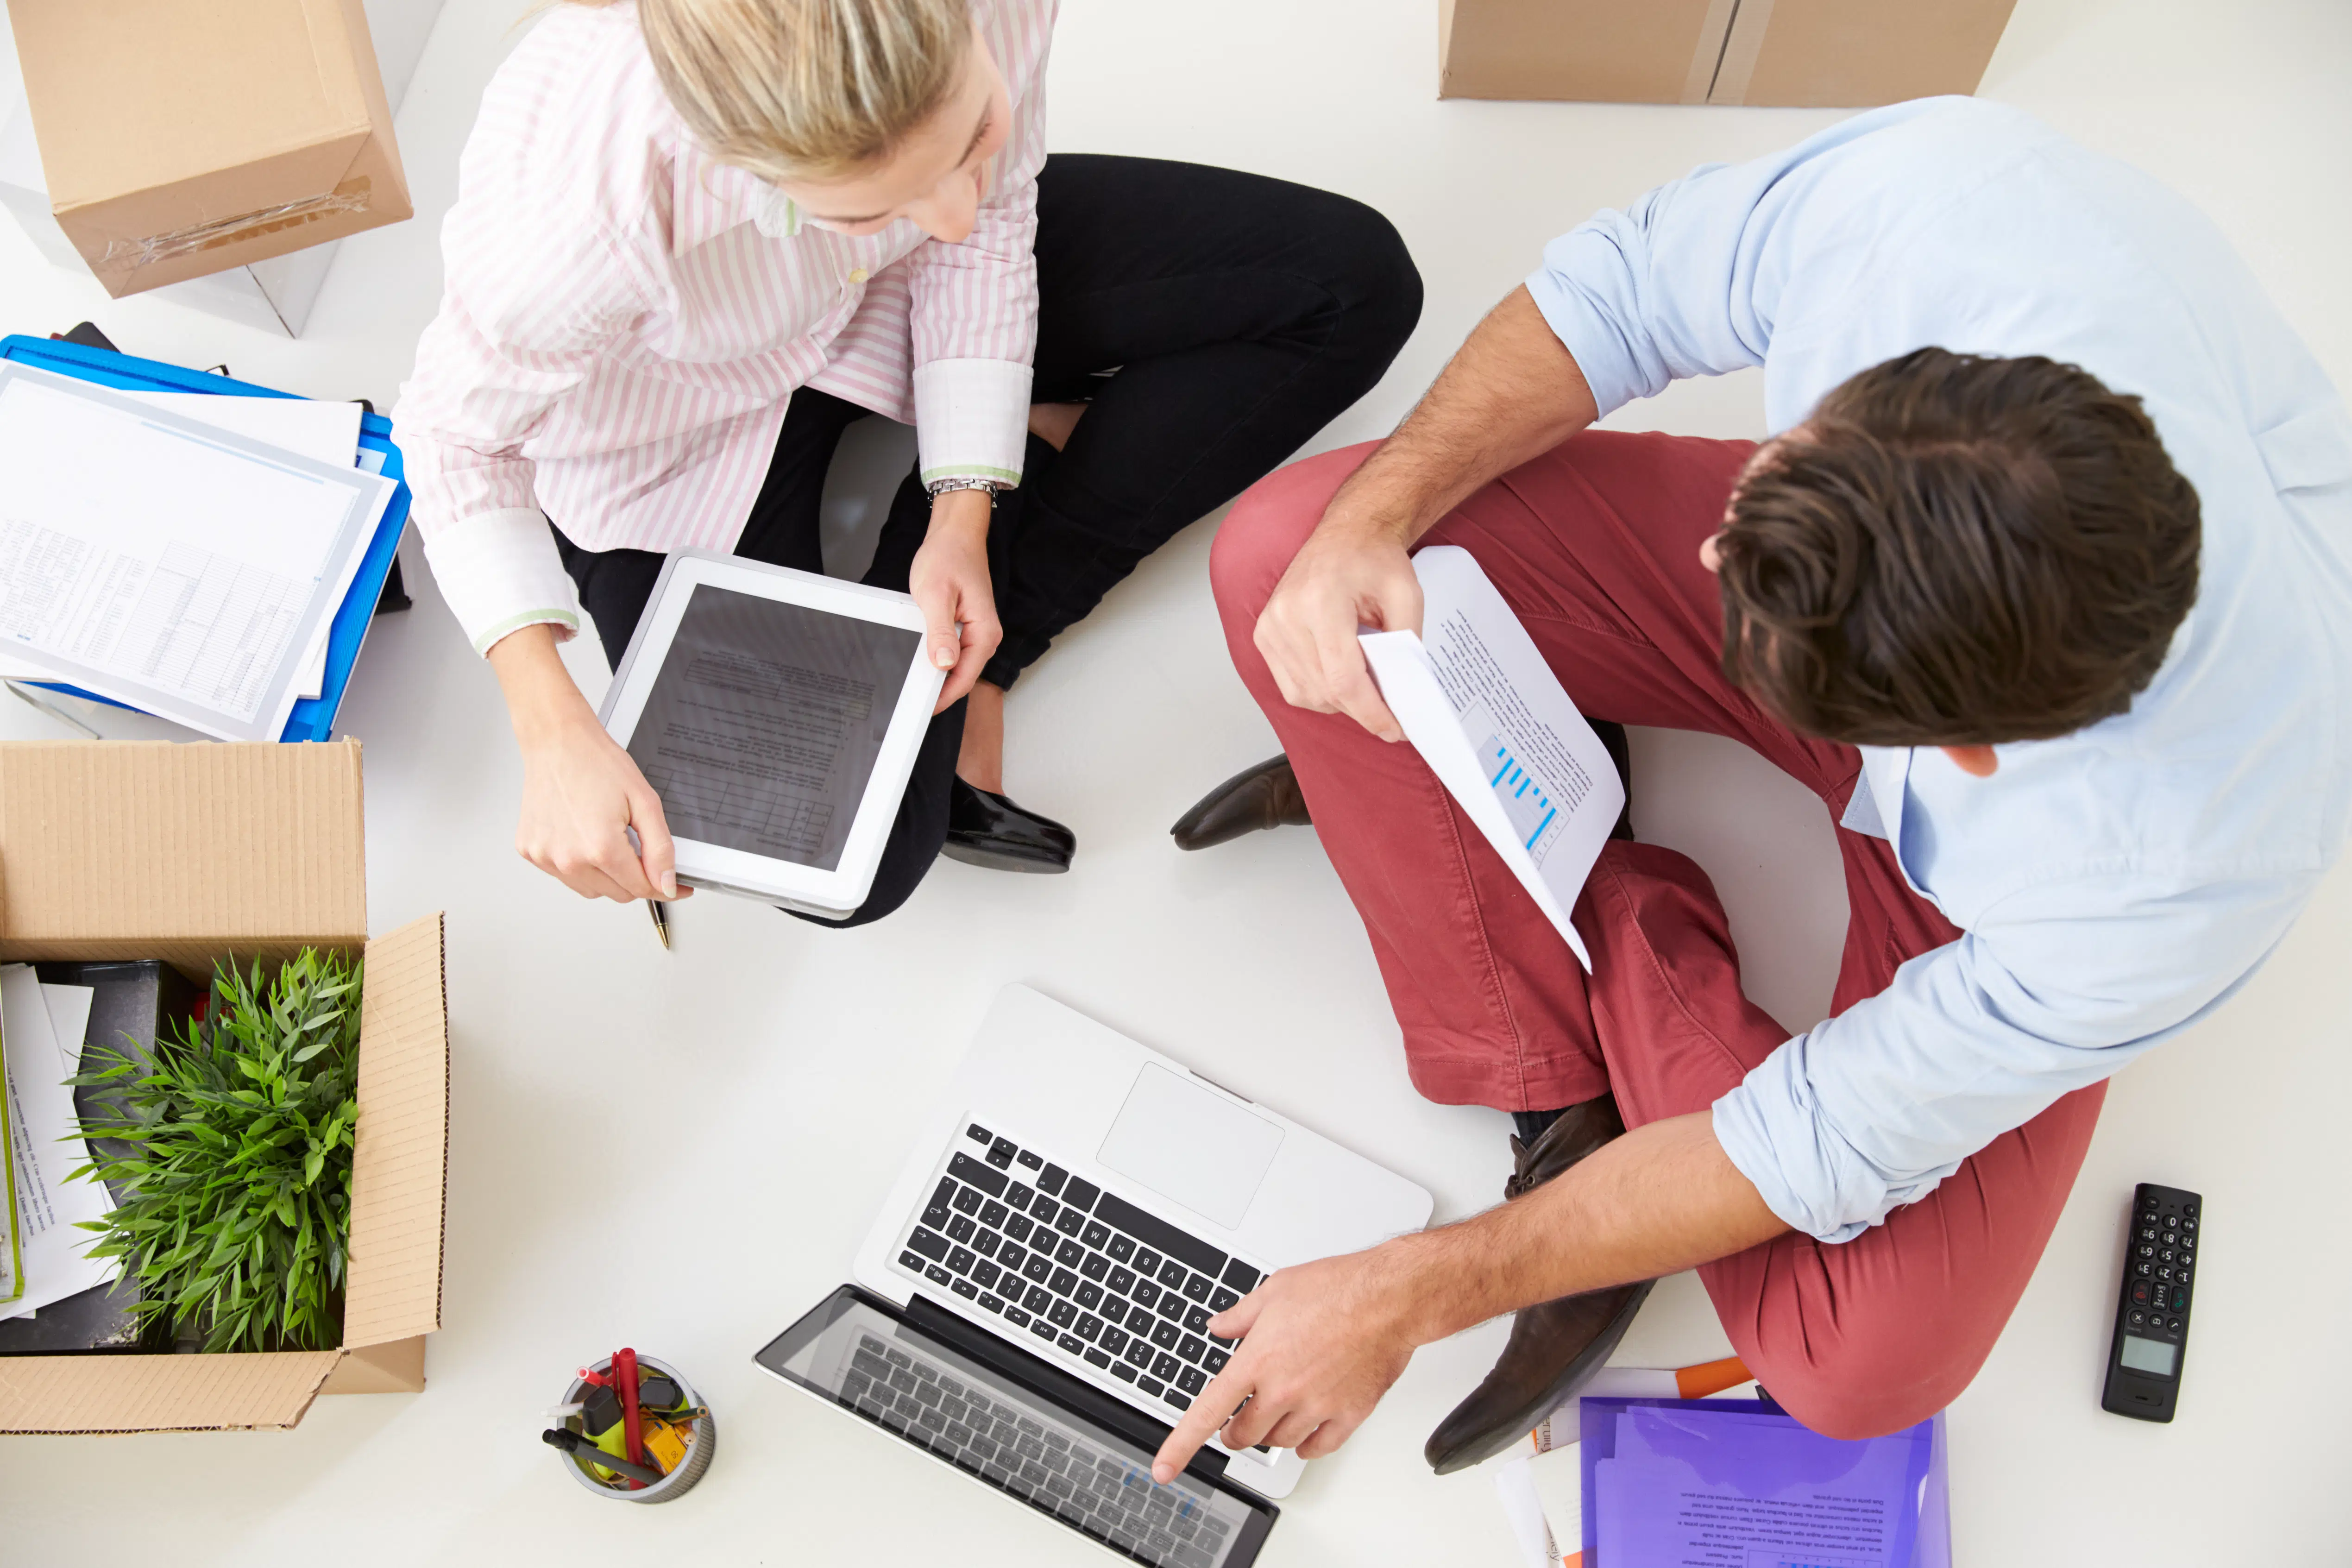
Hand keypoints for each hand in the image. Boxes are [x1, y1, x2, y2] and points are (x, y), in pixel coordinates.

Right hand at [487, 623, 688, 903]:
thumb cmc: (596, 762)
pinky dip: (580, 865)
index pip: (640, 889)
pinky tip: (583, 836)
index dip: (663, 886)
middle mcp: (569, 858)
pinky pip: (565, 876)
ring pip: (592, 890)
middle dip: (635, 877)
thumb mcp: (645, 802)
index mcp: (600, 847)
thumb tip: (666, 884)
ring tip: (606, 837)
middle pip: (618, 894)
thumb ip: (660, 849)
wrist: (557, 741)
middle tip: (637, 847)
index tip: (673, 885)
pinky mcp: (531, 852)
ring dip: (607, 875)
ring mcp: (546, 857)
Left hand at [909, 488, 1002, 711]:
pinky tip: (923, 657)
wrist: (956, 533)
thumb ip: (940, 632)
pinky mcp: (967, 625)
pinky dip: (938, 656)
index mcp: (984, 632)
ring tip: (915, 682)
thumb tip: (944, 664)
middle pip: (963, 676)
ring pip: (958, 665)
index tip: (923, 709)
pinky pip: (954, 650)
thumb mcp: (936, 595)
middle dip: (940, 690)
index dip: (943, 697)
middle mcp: (986, 635)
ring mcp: (977, 631)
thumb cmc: (948, 557)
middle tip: (913, 700)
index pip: (965, 678)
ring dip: (938, 674)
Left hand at [1151, 1243, 1426, 1482]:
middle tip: (1237, 1420)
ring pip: (1280, 1443)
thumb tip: (1217, 1326)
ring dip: (1272, 1434)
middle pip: (1244, 1435)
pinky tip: (1308, 1430)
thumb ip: (1241, 1316)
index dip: (1180, 1445)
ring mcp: (1317, 1406)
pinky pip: (1318, 1448)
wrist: (1390, 1298)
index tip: (1163, 1468)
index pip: (1208, 1412)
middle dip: (1235, 1431)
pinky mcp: (1349, 1415)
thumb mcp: (1275, 1290)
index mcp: (1257, 1360)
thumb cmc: (1338, 1288)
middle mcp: (1283, 1390)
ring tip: (1278, 1411)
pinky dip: (1307, 1445)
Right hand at [1252, 513, 1422, 741]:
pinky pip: (1291, 687)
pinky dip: (1318, 693)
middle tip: (1390, 712)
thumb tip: (1402, 695)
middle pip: (1325, 691)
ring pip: (1306, 695)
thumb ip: (1406, 644)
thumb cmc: (1373, 559)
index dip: (1370, 712)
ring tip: (1365, 688)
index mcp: (1320, 600)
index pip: (1342, 678)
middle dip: (1361, 709)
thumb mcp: (1407, 595)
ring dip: (1339, 702)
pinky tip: (1338, 679)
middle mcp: (1286, 616)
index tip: (1393, 730)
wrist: (1345, 535)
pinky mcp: (1264, 636)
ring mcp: (1269, 627)